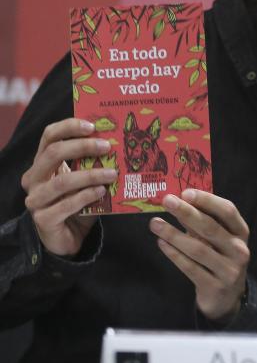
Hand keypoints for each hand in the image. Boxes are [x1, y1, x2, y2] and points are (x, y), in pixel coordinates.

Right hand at [21, 118, 117, 256]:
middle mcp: (34, 179)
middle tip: (107, 146)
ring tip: (112, 173)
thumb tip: (117, 142)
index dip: (69, 127)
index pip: (49, 136)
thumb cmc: (77, 201)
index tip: (93, 126)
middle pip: (53, 154)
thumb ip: (91, 162)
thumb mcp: (83, 178)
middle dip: (82, 147)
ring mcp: (36, 200)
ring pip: (61, 182)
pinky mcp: (43, 220)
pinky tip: (102, 192)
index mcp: (42, 163)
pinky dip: (86, 196)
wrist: (68, 236)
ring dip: (90, 175)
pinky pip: (65, 205)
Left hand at [150, 189, 249, 321]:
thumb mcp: (220, 240)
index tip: (185, 192)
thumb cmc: (220, 259)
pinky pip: (190, 268)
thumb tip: (181, 201)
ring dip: (174, 234)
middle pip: (211, 227)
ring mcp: (228, 270)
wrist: (227, 298)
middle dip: (186, 212)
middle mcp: (239, 249)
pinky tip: (161, 243)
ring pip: (198, 248)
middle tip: (167, 201)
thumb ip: (205, 222)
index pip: (228, 211)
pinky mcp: (214, 286)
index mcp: (241, 232)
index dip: (207, 200)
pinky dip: (174, 254)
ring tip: (155, 223)